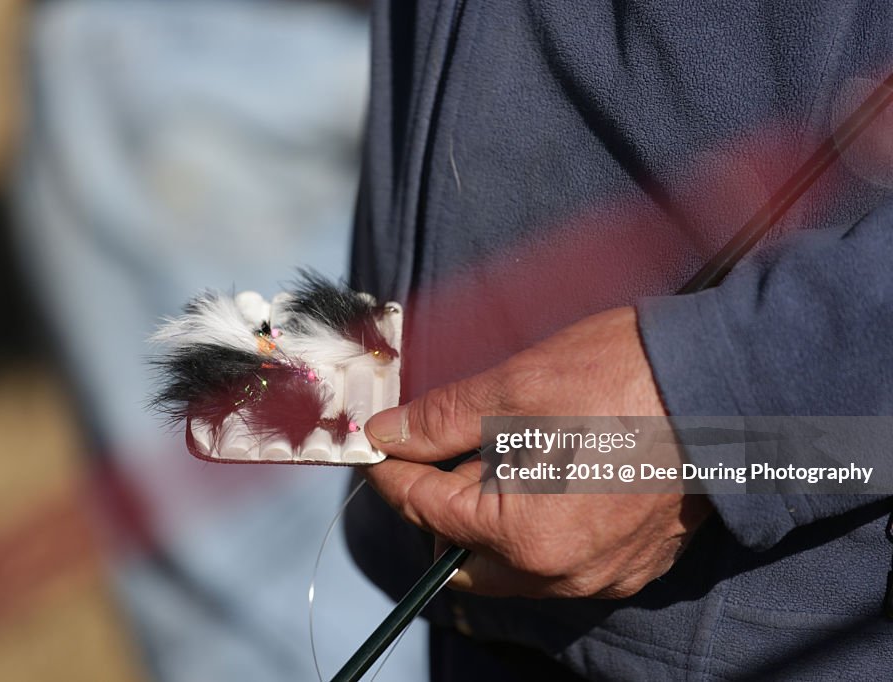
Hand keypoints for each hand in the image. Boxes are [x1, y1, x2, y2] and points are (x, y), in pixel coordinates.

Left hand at [360, 306, 711, 597]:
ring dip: (486, 524)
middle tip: (435, 456)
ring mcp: (603, 575)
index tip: (378, 448)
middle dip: (436, 509)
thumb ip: (441, 421)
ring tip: (494, 463)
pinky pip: (561, 566)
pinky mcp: (635, 564)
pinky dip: (535, 533)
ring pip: (512, 568)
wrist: (728, 384)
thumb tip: (386, 435)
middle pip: (463, 556)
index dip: (393, 472)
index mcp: (525, 535)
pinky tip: (544, 481)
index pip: (426, 510)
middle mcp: (562, 574)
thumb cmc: (625, 378)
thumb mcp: (516, 389)